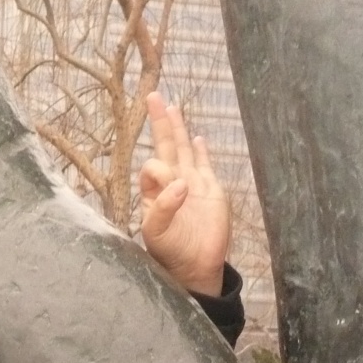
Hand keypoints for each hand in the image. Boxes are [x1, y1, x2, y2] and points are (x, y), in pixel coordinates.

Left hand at [138, 92, 230, 295]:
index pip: (152, 166)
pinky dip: (202, 151)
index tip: (168, 181)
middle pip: (166, 146)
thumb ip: (163, 208)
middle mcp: (171, 184)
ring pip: (185, 150)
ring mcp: (192, 184)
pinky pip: (205, 164)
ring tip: (171, 107)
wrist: (195, 266)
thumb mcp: (157, 232)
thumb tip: (180, 184)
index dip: (157, 168)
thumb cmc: (170, 251)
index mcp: (154, 192)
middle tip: (152, 96)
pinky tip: (199, 137)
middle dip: (160, 123)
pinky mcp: (211, 190)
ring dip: (178, 129)